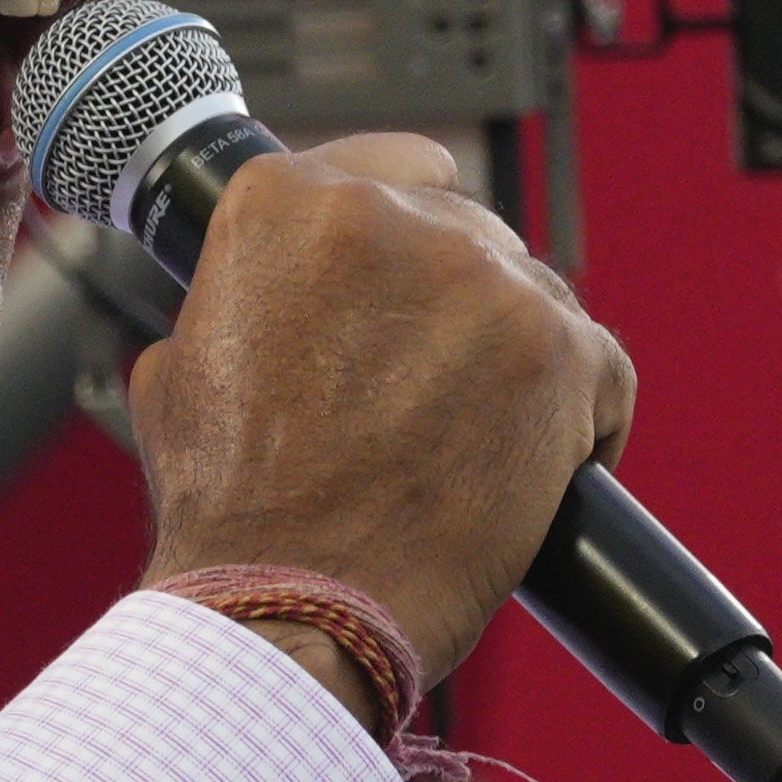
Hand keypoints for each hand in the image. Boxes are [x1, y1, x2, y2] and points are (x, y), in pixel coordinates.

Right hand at [127, 132, 633, 689]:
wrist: (290, 610)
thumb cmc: (235, 514)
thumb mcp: (182, 369)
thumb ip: (243, 299)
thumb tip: (277, 297)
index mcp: (289, 202)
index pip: (399, 171)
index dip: (411, 239)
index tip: (412, 291)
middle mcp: (389, 217)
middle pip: (472, 235)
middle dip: (459, 309)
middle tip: (433, 396)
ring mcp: (483, 281)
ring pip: (536, 299)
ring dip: (518, 364)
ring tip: (476, 449)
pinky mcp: (557, 352)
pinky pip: (600, 369)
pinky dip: (581, 421)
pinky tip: (541, 473)